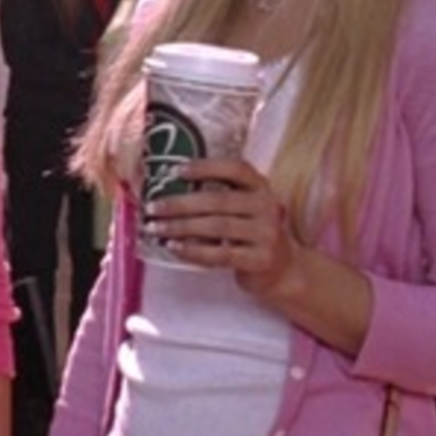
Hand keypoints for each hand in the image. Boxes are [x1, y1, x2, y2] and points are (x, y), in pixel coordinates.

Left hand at [144, 158, 299, 295]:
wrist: (282, 268)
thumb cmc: (250, 231)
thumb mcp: (243, 207)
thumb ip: (217, 195)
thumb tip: (165, 189)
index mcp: (260, 187)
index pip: (236, 169)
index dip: (206, 167)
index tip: (177, 170)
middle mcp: (267, 207)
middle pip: (218, 200)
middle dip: (180, 204)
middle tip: (152, 208)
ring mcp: (266, 234)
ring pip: (217, 227)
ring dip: (181, 227)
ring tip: (156, 228)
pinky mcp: (260, 259)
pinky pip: (220, 254)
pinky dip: (193, 250)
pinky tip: (174, 247)